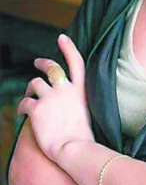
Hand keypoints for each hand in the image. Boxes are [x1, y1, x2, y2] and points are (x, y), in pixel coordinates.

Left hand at [17, 34, 94, 162]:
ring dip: (30, 90)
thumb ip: (74, 100)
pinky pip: (24, 103)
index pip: (76, 61)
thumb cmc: (82, 135)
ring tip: (29, 97)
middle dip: (42, 62)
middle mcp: (65, 88)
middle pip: (51, 67)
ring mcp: (50, 97)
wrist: (74, 147)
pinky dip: (21, 107)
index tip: (62, 37)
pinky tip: (22, 114)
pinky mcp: (36, 108)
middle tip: (37, 63)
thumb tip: (64, 101)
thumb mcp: (86, 110)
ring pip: (34, 84)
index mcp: (80, 88)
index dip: (68, 47)